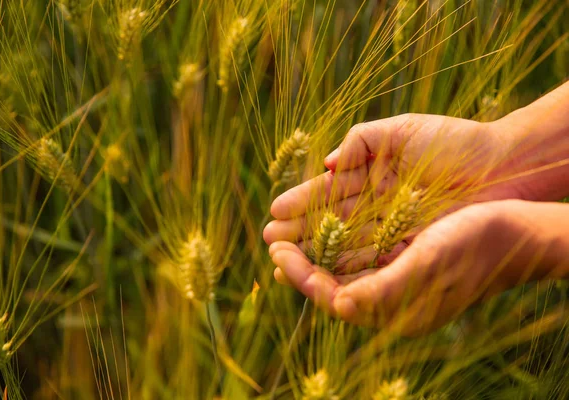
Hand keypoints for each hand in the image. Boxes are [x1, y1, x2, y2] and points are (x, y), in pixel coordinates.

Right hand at [264, 114, 519, 269]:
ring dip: (314, 253)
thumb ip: (360, 141)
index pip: (329, 192)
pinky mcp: (408, 249)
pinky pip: (370, 260)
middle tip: (268, 240)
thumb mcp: (399, 130)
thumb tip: (326, 164)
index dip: (302, 202)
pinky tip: (320, 272)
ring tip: (283, 260)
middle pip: (330, 222)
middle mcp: (377, 206)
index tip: (274, 211)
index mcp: (371, 175)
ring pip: (344, 245)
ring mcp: (391, 230)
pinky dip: (344, 267)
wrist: (500, 166)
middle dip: (299, 232)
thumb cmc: (451, 141)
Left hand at [269, 200, 563, 334]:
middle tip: (272, 241)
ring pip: (343, 267)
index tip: (276, 253)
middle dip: (300, 263)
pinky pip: (360, 254)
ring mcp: (396, 280)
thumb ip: (381, 290)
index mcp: (394, 312)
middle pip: (333, 283)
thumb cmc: (471, 248)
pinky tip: (323, 225)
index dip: (300, 276)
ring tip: (288, 232)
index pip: (333, 298)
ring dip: (315, 249)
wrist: (512, 231)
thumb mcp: (425, 267)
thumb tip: (337, 304)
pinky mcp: (403, 260)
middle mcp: (391, 300)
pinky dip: (339, 241)